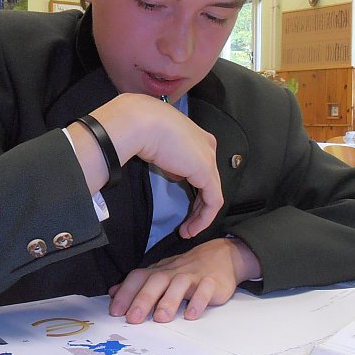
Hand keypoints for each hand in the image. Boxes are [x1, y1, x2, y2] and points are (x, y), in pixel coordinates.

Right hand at [69, 94, 222, 237]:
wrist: (141, 123)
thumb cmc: (141, 128)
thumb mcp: (158, 144)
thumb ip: (170, 159)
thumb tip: (175, 174)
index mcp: (196, 136)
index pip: (200, 166)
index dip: (193, 188)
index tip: (181, 204)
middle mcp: (207, 146)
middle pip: (208, 181)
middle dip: (198, 205)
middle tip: (186, 223)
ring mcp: (209, 158)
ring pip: (212, 193)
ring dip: (200, 216)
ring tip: (187, 231)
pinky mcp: (207, 173)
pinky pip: (213, 201)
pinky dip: (203, 218)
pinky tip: (191, 229)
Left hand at [107, 237, 260, 323]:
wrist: (221, 256)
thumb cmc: (186, 271)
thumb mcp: (160, 275)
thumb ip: (137, 285)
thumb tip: (112, 293)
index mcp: (159, 271)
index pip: (139, 277)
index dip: (126, 293)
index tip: (115, 311)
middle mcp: (173, 272)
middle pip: (156, 281)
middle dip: (143, 299)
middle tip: (133, 319)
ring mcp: (194, 276)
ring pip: (180, 284)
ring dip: (169, 300)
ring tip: (161, 318)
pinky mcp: (213, 283)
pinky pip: (206, 289)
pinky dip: (199, 301)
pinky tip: (191, 315)